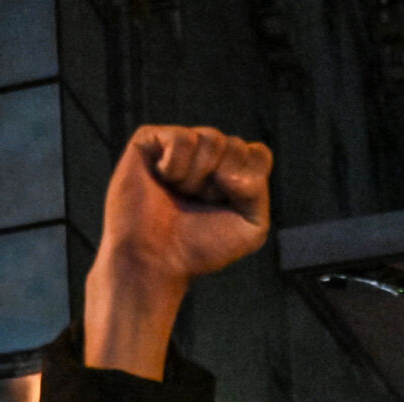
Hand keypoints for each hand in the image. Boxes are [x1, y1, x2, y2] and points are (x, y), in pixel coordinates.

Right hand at [86, 126, 271, 375]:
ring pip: (208, 137)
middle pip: (235, 144)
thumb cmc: (198, 252)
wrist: (153, 264)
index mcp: (227, 176)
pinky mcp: (146, 146)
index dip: (249, 176)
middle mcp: (203, 159)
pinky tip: (167, 181)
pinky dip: (178, 162)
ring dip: (200, 174)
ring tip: (180, 195)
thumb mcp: (249, 227)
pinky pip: (177, 136)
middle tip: (203, 203)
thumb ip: (258, 188)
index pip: (256, 153)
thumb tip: (243, 155)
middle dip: (225, 178)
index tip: (232, 203)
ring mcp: (174, 150)